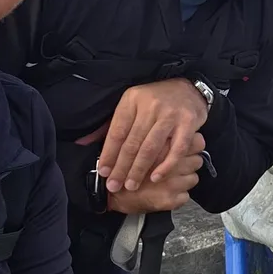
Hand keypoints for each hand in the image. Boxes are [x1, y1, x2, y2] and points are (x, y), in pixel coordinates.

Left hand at [95, 79, 209, 192]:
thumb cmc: (156, 100)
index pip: (117, 132)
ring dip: (139, 170)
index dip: (109, 154)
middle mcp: (151, 106)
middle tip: (114, 186)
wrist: (189, 87)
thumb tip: (83, 143)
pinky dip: (166, 166)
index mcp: (132, 100)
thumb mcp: (130, 104)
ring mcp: (170, 115)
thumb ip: (110, 125)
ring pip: (151, 148)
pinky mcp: (189, 123)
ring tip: (131, 185)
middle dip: (121, 167)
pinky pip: (176, 150)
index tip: (104, 172)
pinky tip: (156, 178)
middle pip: (132, 143)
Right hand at [107, 142, 203, 213]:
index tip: (186, 147)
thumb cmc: (123, 164)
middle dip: (189, 162)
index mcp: (164, 146)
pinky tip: (167, 192)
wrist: (109, 191)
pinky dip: (179, 195)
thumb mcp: (138, 140)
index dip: (193, 144)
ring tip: (172, 179)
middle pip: (197, 160)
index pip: (197, 142)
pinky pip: (186, 196)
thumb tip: (180, 132)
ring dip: (185, 179)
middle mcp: (170, 164)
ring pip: (193, 178)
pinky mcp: (169, 200)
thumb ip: (159, 135)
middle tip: (179, 164)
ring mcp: (171, 183)